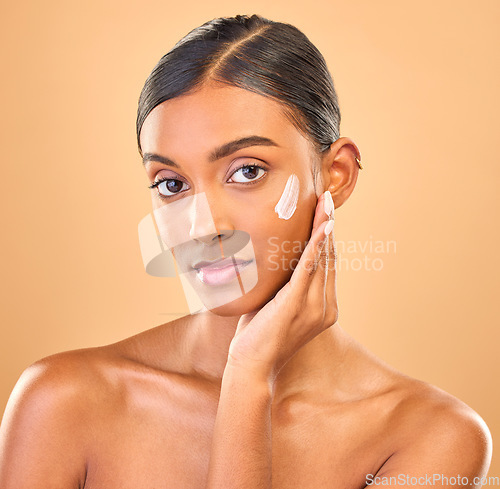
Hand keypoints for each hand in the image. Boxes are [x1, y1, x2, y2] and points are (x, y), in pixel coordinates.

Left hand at [227, 191, 337, 380]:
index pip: (328, 264)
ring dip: (324, 227)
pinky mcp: (297, 304)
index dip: (328, 237)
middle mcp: (326, 306)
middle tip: (328, 199)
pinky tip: (322, 227)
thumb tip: (281, 261)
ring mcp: (314, 306)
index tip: (326, 213)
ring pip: (323, 258)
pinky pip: (309, 269)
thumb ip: (288, 285)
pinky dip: (316, 246)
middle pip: (330, 257)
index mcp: (324, 307)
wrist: (252, 365)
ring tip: (326, 203)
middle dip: (328, 225)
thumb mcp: (279, 305)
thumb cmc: (262, 335)